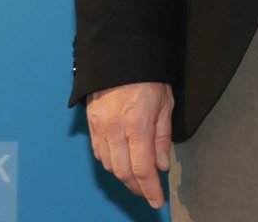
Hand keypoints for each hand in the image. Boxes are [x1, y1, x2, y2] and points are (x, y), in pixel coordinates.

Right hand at [87, 81, 173, 208]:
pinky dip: (111, 164)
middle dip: (137, 187)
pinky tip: (121, 164)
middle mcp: (115, 130)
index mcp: (137, 124)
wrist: (119, 56)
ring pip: (110, 165)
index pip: (142, 168)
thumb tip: (161, 165)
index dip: (150, 188)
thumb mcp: (165, 103)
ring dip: (124, 177)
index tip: (156, 201)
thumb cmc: (148, 77)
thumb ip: (162, 136)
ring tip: (138, 180)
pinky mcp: (91, 125)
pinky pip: (99, 153)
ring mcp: (100, 128)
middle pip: (124, 172)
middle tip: (148, 193)